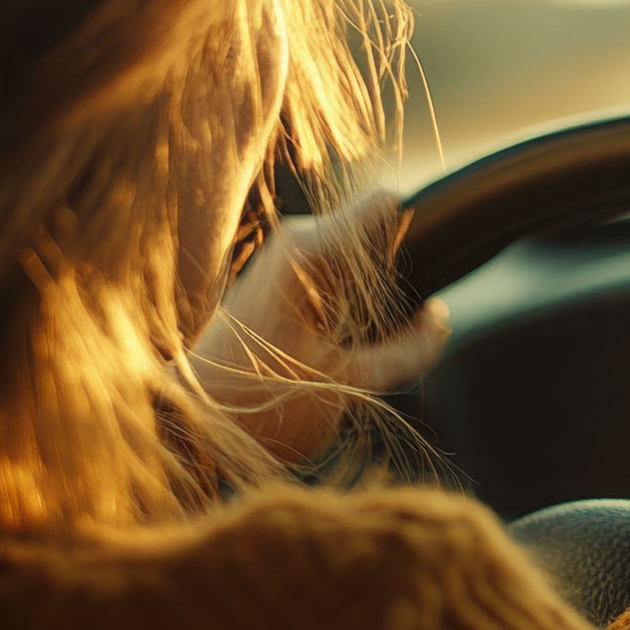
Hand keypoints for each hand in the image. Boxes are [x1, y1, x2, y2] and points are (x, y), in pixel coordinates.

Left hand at [188, 192, 449, 463]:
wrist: (189, 424)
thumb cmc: (264, 405)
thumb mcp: (353, 385)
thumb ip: (409, 350)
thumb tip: (440, 317)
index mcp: (313, 252)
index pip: (389, 204)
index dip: (421, 233)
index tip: (428, 281)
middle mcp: (298, 241)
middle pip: (379, 235)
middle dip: (399, 279)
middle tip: (394, 334)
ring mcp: (286, 258)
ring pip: (361, 259)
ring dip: (375, 298)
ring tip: (360, 347)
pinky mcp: (280, 280)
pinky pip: (338, 276)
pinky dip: (353, 307)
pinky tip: (341, 348)